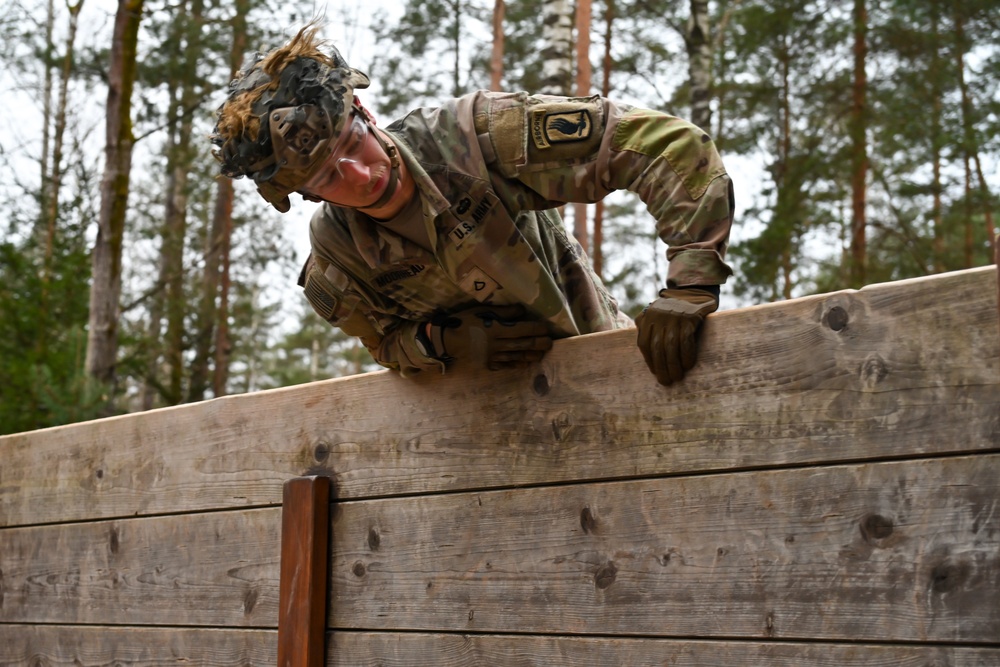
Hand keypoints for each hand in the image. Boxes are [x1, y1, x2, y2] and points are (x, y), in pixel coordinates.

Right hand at [425, 306, 552, 369]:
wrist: (447, 340)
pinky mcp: (487, 365)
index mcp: (495, 329)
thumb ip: (503, 312)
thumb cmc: (464, 322)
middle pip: (522, 344)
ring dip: (531, 355)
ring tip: (542, 354)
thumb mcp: (482, 311)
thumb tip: (522, 310)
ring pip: (516, 356)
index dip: (535, 329)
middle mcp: (496, 344)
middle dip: (538, 343)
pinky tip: (526, 363)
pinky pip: (506, 365)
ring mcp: (492, 356)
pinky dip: (517, 364)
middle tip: (551, 343)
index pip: (521, 329)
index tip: (546, 328)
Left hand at [635, 288, 717, 384]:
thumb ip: (647, 329)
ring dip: (673, 364)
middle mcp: (658, 316)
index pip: (643, 343)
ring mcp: (673, 316)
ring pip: (670, 346)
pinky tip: (688, 365)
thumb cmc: (673, 310)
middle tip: (666, 381)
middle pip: (657, 347)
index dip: (649, 360)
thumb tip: (647, 355)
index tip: (655, 373)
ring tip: (677, 377)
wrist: (693, 291)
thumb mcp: (654, 315)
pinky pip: (686, 340)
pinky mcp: (689, 317)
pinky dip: (687, 355)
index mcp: (647, 317)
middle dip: (661, 367)